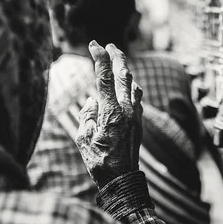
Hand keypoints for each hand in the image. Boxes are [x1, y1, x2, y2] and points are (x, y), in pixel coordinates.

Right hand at [76, 41, 142, 187]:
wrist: (122, 179)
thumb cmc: (99, 161)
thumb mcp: (84, 139)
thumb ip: (86, 116)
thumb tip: (91, 102)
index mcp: (111, 112)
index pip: (105, 78)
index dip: (100, 58)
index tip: (94, 44)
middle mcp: (126, 110)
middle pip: (124, 75)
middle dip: (117, 57)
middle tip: (109, 44)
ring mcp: (135, 116)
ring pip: (133, 85)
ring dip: (125, 70)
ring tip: (119, 60)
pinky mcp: (139, 122)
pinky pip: (137, 98)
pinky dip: (132, 86)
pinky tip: (129, 85)